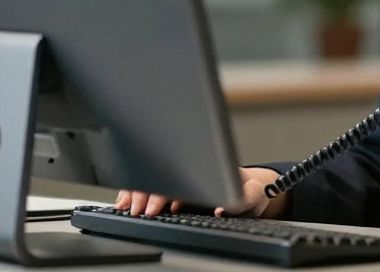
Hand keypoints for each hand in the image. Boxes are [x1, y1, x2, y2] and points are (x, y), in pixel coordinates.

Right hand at [115, 167, 290, 218]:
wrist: (252, 189)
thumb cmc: (251, 190)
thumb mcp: (253, 195)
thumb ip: (241, 201)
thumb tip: (219, 208)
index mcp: (207, 167)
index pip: (178, 177)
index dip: (163, 192)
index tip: (153, 207)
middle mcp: (192, 170)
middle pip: (161, 177)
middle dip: (143, 193)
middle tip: (136, 211)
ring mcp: (182, 177)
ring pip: (152, 179)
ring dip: (135, 191)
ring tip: (126, 206)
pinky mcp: (177, 186)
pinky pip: (152, 184)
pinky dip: (135, 192)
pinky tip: (126, 201)